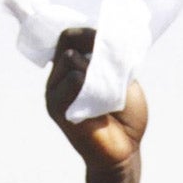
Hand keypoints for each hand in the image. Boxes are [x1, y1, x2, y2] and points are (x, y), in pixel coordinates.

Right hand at [47, 28, 148, 172]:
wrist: (125, 152)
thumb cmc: (126, 118)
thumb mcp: (124, 82)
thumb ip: (111, 61)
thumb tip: (104, 39)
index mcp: (73, 68)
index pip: (70, 36)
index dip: (89, 31)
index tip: (110, 37)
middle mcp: (60, 76)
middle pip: (68, 42)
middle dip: (94, 45)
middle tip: (113, 61)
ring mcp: (55, 91)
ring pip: (70, 59)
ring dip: (96, 68)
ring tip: (110, 89)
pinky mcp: (57, 108)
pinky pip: (70, 80)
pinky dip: (89, 82)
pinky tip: (101, 98)